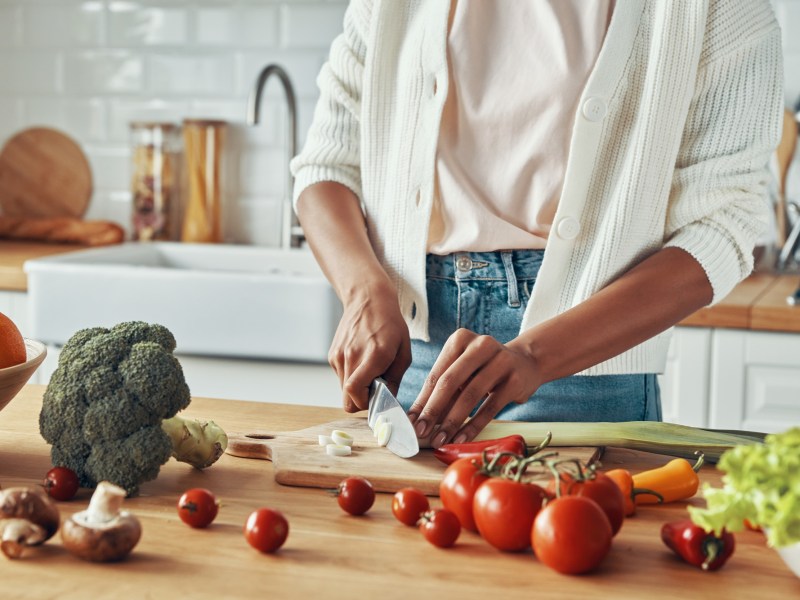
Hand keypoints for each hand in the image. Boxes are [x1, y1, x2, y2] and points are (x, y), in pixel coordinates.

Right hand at [329, 283, 410, 411]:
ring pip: (343, 390)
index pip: (355, 392)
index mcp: (373, 355)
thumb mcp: (404, 352)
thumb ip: (395, 379)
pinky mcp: (332, 355)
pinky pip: (341, 377)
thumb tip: (387, 400)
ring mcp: (339, 355)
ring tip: (370, 370)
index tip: (378, 398)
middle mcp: (352, 356)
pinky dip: (351, 376)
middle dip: (361, 400)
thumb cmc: (390, 324)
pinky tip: (361, 361)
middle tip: (375, 389)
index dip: (366, 403)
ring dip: (356, 388)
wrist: (368, 299)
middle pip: (347, 399)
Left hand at [407, 328, 541, 447]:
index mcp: (460, 339)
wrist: (526, 362)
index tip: (411, 421)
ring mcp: (500, 360)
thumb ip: (444, 390)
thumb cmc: (485, 369)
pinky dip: (473, 425)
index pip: (437, 374)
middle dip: (433, 410)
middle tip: (421, 431)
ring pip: (470, 395)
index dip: (422, 399)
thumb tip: (419, 418)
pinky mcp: (514, 379)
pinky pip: (490, 407)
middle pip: (450, 382)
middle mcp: (480, 345)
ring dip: (452, 421)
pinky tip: (461, 438)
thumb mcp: (464, 370)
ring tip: (440, 439)